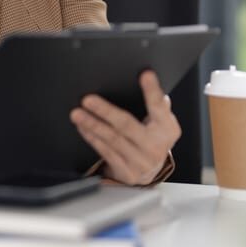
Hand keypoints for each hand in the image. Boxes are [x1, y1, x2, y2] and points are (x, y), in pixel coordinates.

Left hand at [69, 71, 180, 185]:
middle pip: (127, 125)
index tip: (145, 74)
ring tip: (77, 113)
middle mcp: (156, 146)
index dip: (153, 91)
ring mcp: (141, 161)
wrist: (150, 172)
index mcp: (168, 129)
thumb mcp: (160, 122)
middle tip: (88, 99)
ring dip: (92, 124)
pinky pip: (105, 151)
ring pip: (112, 139)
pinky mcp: (127, 172)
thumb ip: (156, 104)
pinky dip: (92, 138)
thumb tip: (149, 77)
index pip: (160, 107)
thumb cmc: (152, 137)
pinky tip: (83, 127)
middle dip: (105, 111)